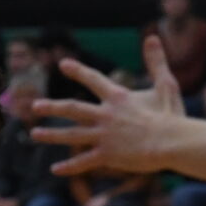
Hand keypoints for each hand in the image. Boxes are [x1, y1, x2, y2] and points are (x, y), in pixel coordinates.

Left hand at [33, 36, 183, 176]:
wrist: (171, 142)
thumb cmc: (171, 114)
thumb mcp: (165, 84)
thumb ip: (156, 61)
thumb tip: (151, 37)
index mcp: (118, 98)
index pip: (93, 80)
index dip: (78, 71)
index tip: (63, 64)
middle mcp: (106, 115)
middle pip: (73, 109)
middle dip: (52, 107)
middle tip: (35, 106)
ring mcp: (104, 135)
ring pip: (72, 135)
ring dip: (52, 134)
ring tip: (34, 134)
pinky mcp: (108, 155)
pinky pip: (84, 161)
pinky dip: (69, 166)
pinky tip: (54, 169)